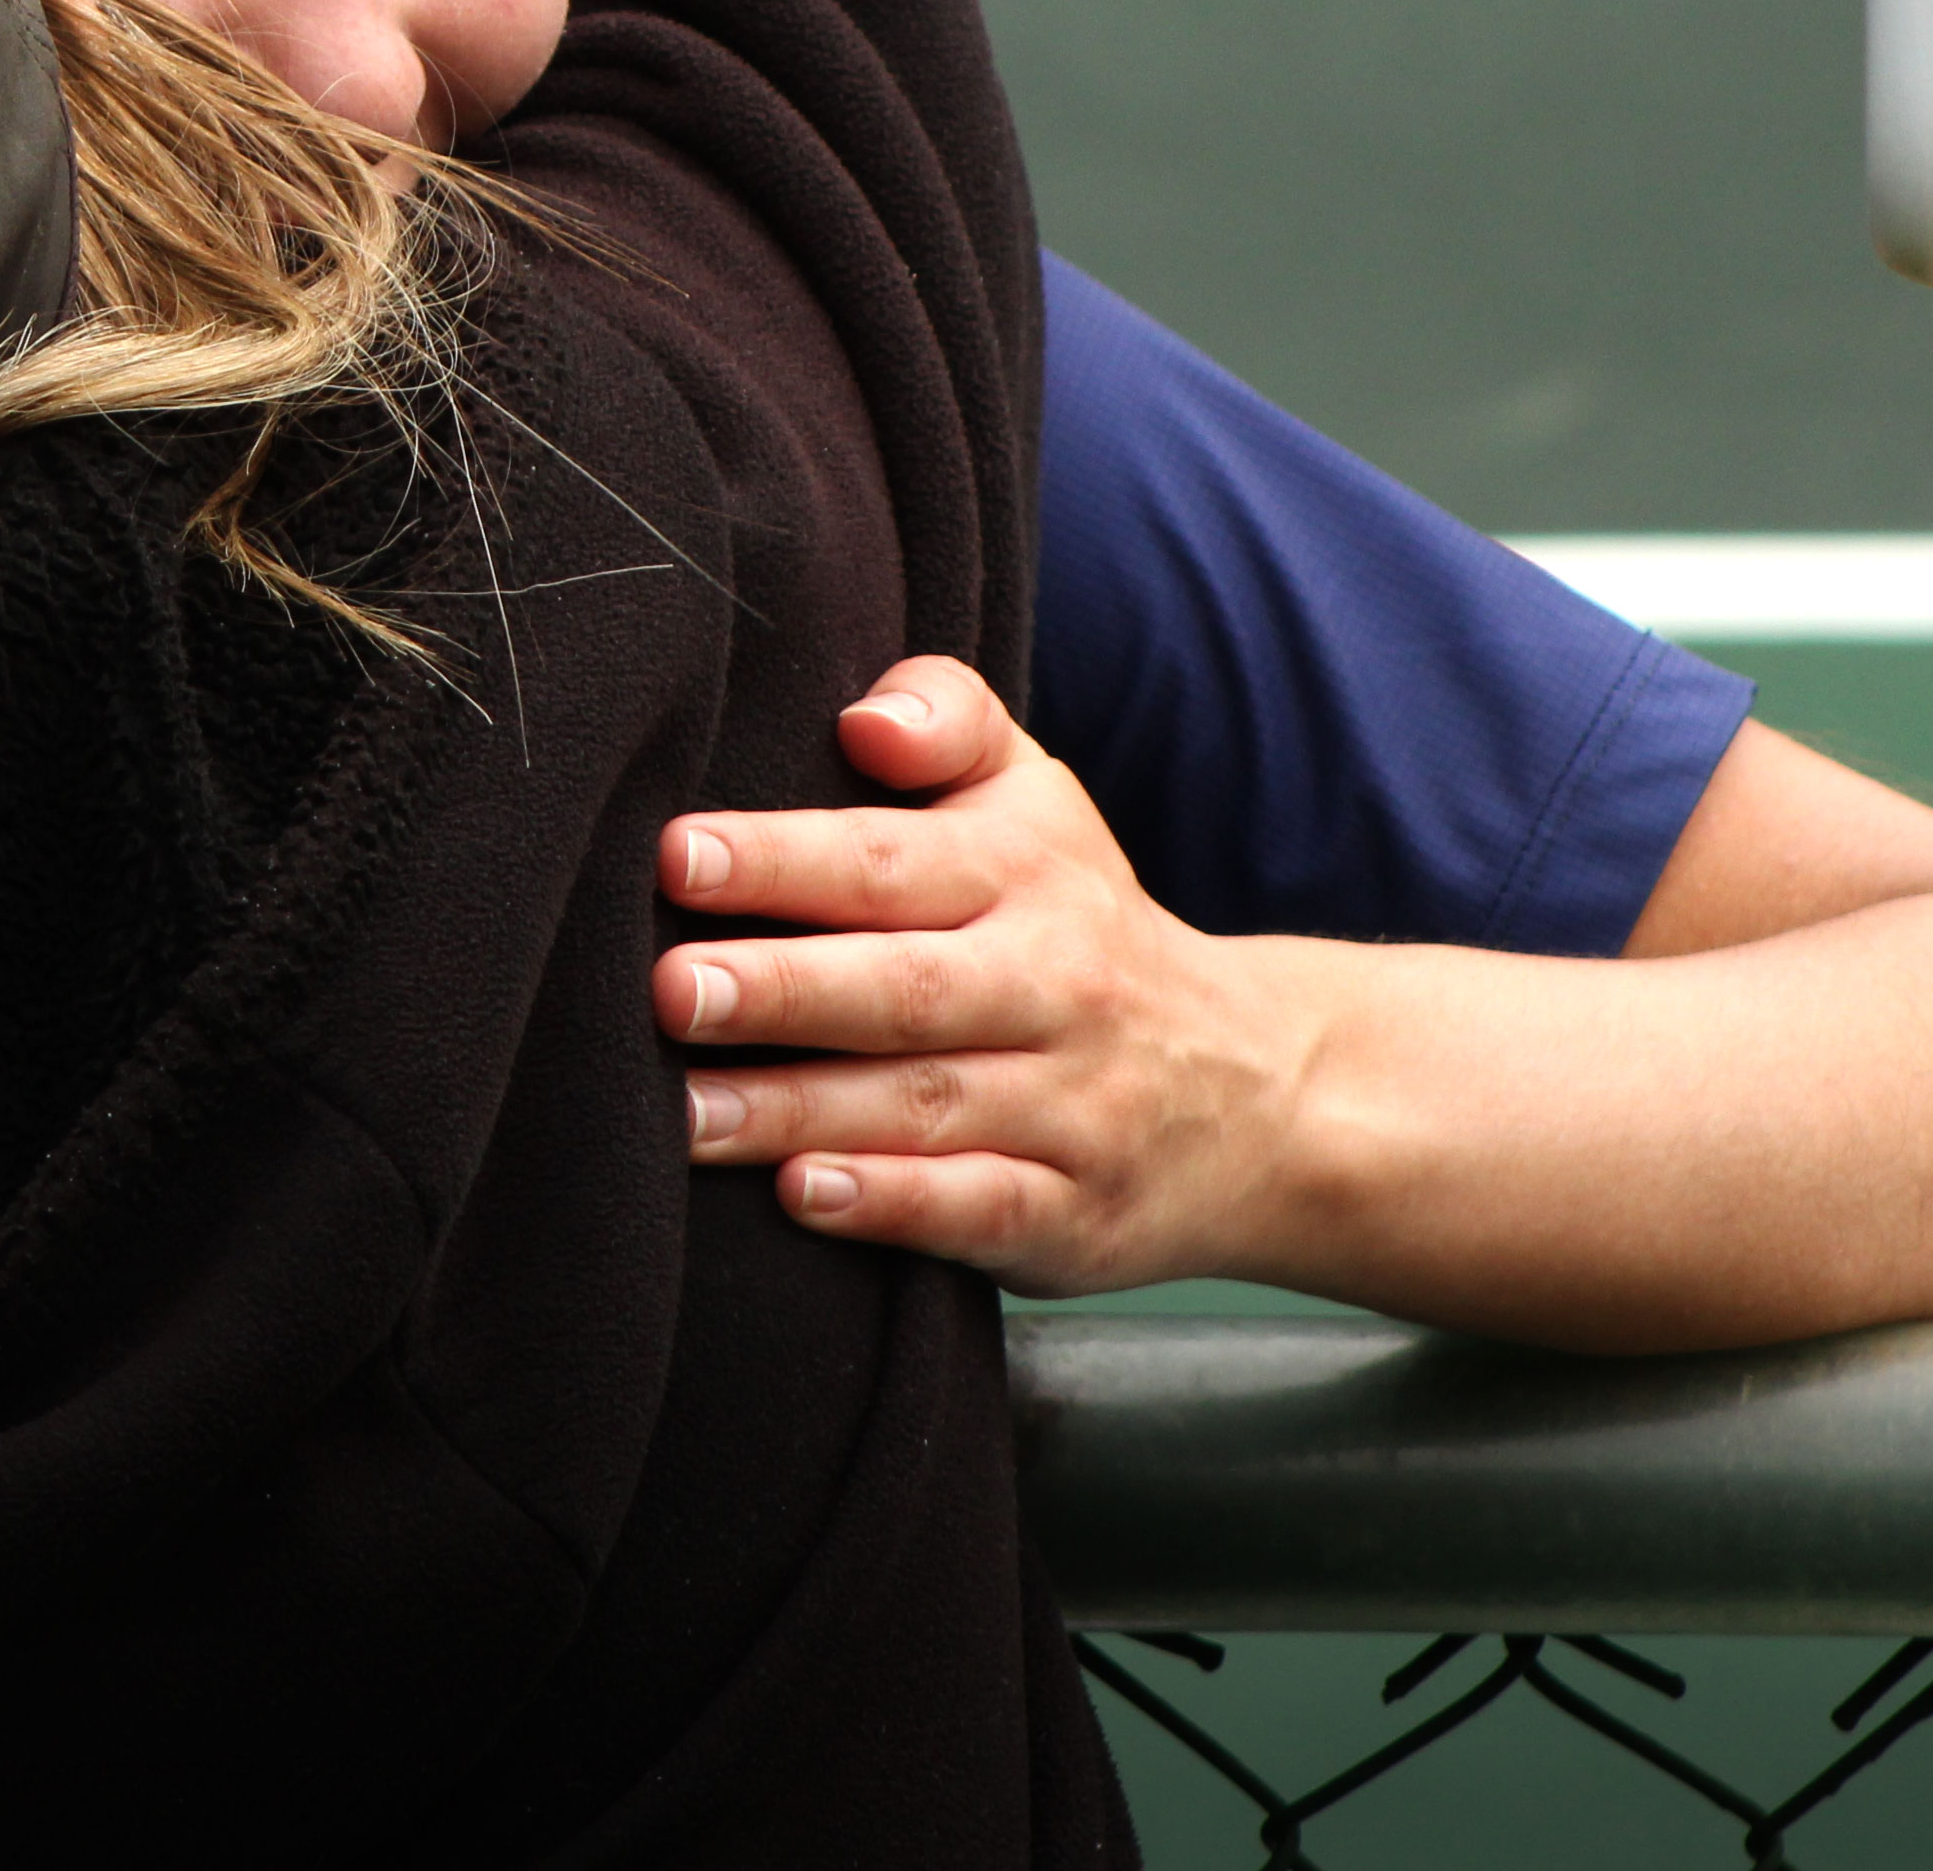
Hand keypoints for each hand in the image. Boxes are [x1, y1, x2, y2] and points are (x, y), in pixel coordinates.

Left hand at [656, 658, 1321, 1297]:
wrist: (1263, 1090)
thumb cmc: (1081, 926)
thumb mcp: (1035, 799)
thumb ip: (947, 720)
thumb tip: (863, 720)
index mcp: (1025, 872)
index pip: (891, 858)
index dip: (785, 859)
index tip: (678, 857)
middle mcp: (1054, 984)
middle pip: (905, 986)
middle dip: (783, 988)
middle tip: (670, 990)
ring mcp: (1071, 1106)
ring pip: (925, 1104)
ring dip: (796, 1111)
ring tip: (680, 1112)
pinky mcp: (1077, 1212)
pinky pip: (984, 1206)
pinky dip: (894, 1204)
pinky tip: (801, 1194)